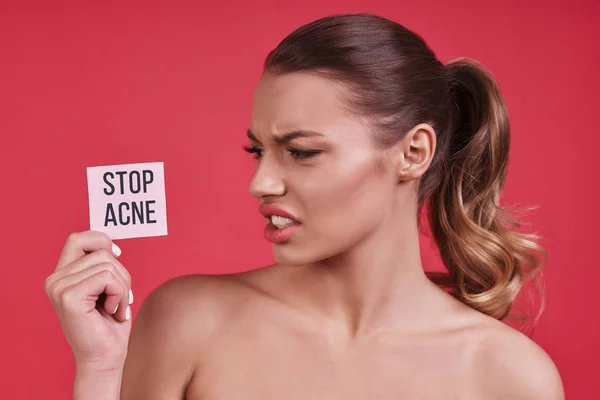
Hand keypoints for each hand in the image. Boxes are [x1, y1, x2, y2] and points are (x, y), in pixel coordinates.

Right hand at [45, 231, 132, 372]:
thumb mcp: (107, 286)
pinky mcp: (69, 297)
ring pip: (108, 264)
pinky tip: (113, 311)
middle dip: (121, 273)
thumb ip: (102, 264)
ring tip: (116, 307)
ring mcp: (59, 287)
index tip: (117, 256)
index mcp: (62, 275)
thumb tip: (111, 246)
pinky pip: (108, 278)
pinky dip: (120, 294)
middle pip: (101, 251)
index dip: (102, 241)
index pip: (79, 238)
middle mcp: (55, 279)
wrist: (105, 357)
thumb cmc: (109, 323)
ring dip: (123, 287)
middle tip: (120, 297)